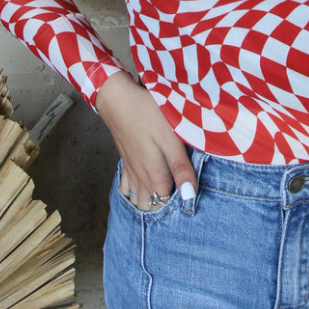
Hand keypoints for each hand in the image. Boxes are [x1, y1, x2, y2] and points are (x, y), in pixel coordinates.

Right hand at [95, 70, 197, 210]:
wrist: (118, 98)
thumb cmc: (147, 114)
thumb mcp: (171, 138)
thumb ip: (181, 168)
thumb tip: (189, 196)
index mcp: (154, 176)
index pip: (167, 206)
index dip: (179, 208)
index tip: (191, 201)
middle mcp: (140, 178)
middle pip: (149, 208)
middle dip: (161, 211)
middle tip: (178, 202)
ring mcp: (131, 171)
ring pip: (136, 201)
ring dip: (147, 204)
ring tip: (162, 199)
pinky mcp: (126, 161)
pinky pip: (126, 189)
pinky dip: (133, 195)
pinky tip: (141, 190)